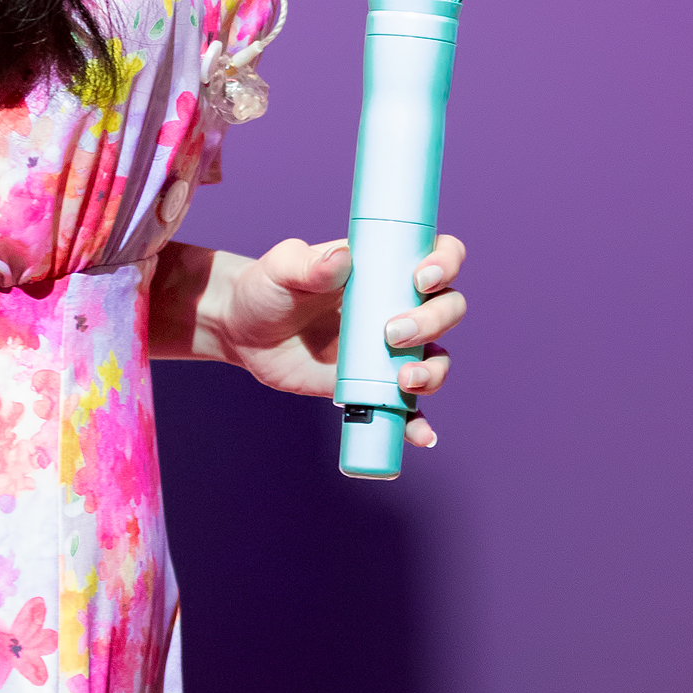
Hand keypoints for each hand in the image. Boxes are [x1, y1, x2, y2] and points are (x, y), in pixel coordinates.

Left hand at [217, 233, 466, 450]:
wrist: (245, 333)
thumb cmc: (266, 288)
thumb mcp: (282, 269)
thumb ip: (308, 263)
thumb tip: (341, 258)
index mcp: (385, 268)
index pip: (438, 257)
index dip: (445, 263)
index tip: (420, 280)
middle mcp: (398, 305)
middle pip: (447, 310)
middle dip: (434, 322)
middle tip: (390, 334)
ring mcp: (390, 349)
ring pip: (436, 359)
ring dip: (434, 372)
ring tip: (403, 380)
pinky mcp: (374, 385)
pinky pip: (408, 407)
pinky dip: (418, 423)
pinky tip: (421, 435)